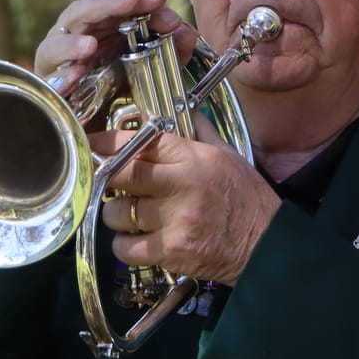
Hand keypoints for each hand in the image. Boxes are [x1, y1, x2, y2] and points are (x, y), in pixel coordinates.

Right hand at [33, 0, 196, 85]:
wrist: (97, 124)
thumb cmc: (121, 86)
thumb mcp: (151, 66)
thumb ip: (171, 50)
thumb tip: (186, 32)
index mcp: (103, 24)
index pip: (118, 2)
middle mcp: (77, 33)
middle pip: (88, 10)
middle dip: (111, 5)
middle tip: (134, 0)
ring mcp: (58, 56)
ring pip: (58, 41)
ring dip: (74, 43)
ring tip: (90, 46)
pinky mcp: (48, 82)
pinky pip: (51, 77)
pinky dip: (61, 76)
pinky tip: (74, 75)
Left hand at [95, 129, 278, 286]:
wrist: (268, 245)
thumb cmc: (247, 199)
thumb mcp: (227, 154)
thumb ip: (198, 131)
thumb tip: (178, 107)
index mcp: (193, 157)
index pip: (138, 142)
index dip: (106, 143)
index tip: (90, 145)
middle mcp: (181, 185)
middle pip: (120, 174)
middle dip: (105, 177)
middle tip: (105, 181)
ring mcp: (174, 220)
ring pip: (116, 213)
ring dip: (117, 215)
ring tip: (134, 216)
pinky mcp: (170, 251)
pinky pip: (124, 248)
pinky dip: (125, 246)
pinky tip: (139, 241)